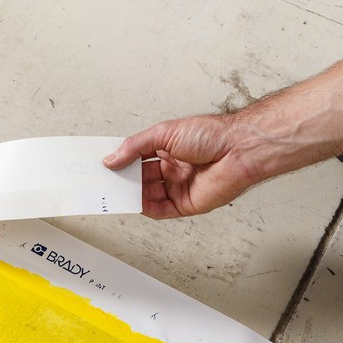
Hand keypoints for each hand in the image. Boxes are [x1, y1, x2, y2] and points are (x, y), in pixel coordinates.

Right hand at [103, 114, 262, 218]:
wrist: (238, 150)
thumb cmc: (212, 135)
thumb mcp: (164, 133)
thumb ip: (135, 147)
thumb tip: (112, 159)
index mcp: (166, 149)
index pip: (136, 158)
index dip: (120, 161)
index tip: (104, 165)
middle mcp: (171, 168)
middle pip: (139, 178)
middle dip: (122, 180)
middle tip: (105, 181)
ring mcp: (177, 186)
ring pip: (146, 195)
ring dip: (131, 194)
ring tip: (115, 192)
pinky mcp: (185, 204)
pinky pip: (160, 210)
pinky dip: (145, 208)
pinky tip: (134, 203)